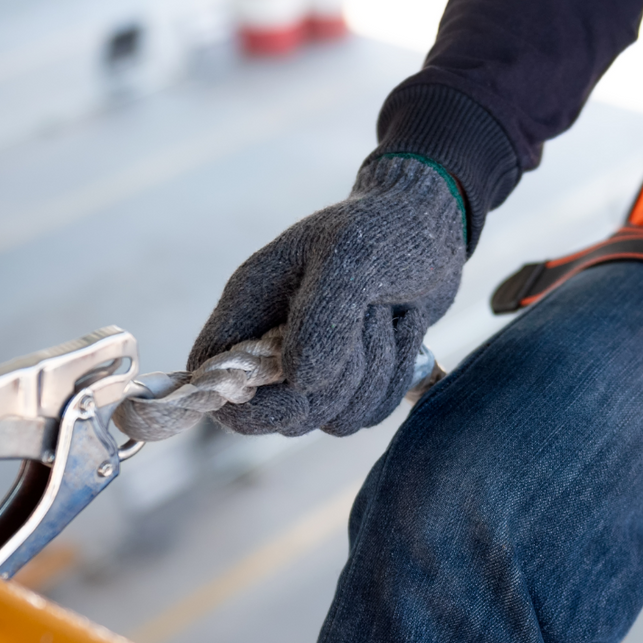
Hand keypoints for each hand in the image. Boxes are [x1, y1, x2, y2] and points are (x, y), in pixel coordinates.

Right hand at [189, 154, 464, 436]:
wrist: (432, 223)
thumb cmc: (384, 228)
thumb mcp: (351, 256)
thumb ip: (322, 318)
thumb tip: (303, 381)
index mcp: (250, 305)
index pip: (210, 374)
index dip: (240, 399)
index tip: (296, 384)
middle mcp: (273, 342)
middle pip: (280, 413)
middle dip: (334, 383)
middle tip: (366, 322)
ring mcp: (314, 365)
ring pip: (332, 419)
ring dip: (374, 375)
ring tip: (386, 316)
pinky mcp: (352, 379)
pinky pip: (367, 414)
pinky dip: (395, 378)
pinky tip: (403, 328)